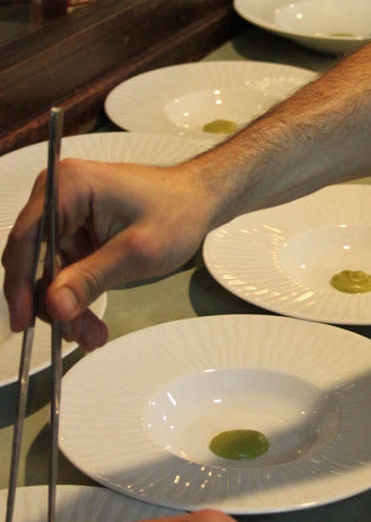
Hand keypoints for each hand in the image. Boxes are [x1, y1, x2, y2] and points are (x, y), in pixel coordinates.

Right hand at [2, 158, 214, 350]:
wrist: (200, 201)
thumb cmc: (177, 213)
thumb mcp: (136, 252)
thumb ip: (90, 279)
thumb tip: (53, 306)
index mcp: (69, 185)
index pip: (27, 238)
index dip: (19, 283)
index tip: (23, 322)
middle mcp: (60, 193)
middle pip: (34, 257)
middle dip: (51, 301)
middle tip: (71, 336)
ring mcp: (68, 210)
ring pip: (50, 269)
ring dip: (67, 304)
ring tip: (90, 336)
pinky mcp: (78, 226)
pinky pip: (66, 266)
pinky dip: (78, 293)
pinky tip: (91, 322)